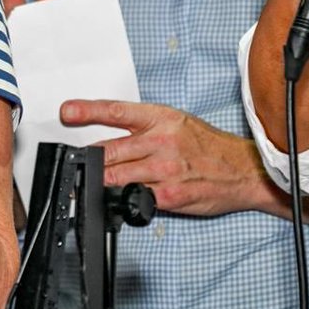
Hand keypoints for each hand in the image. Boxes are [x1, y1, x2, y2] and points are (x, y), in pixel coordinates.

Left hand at [60, 99, 272, 215]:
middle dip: (88, 158)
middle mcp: (160, 141)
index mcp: (160, 118)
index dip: (86, 110)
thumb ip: (141, 127)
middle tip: (75, 162)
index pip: (115, 111)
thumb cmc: (205, 145)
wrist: (242, 170)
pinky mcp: (169, 196)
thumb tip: (108, 134)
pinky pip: (135, 197)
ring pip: (116, 175)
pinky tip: (119, 196)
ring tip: (89, 181)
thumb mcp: (174, 122)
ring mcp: (165, 169)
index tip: (66, 112)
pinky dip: (122, 197)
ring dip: (99, 180)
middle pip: (108, 149)